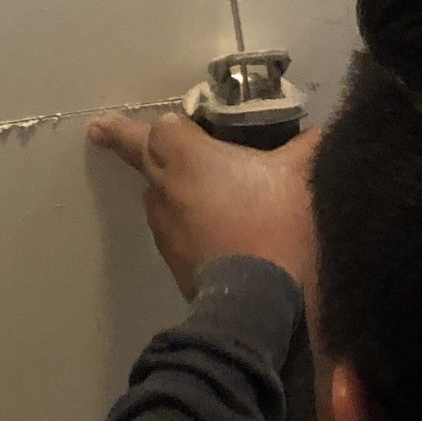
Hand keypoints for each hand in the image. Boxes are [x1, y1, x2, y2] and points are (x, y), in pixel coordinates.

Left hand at [87, 112, 319, 298]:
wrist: (254, 297)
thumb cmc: (272, 223)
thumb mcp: (297, 178)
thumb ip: (307, 148)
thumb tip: (321, 131)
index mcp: (187, 155)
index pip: (163, 126)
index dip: (173, 123)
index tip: (178, 123)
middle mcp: (164, 184)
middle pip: (138, 153)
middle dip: (123, 139)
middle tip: (99, 130)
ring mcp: (161, 223)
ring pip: (153, 192)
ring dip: (165, 183)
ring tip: (188, 185)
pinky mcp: (168, 255)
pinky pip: (167, 224)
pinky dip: (180, 217)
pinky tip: (207, 225)